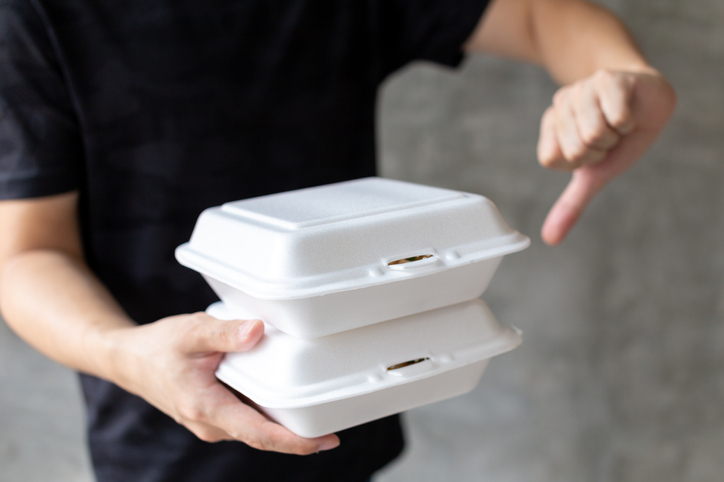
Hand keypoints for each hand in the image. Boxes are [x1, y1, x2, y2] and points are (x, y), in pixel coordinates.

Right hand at [107, 312, 339, 453]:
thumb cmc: (159, 346)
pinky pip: (246, 420)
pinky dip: (267, 415)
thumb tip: (257, 332)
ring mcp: (211, 423)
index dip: (295, 441)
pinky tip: (285, 400)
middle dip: (298, 436)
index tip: (325, 441)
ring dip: (283, 426)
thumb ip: (226, 332)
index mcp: (207, 407)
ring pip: (255, 429)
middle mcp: (211, 424)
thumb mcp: (192, 332)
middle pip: (263, 436)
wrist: (129, 361)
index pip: (259, 433)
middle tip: (335, 424)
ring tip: (318, 412)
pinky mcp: (212, 416)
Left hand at [537, 68, 675, 244]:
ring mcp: (580, 89)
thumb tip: (550, 239)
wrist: (650, 100)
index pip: (553, 160)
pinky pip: (615, 118)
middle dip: (601, 149)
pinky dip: (629, 122)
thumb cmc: (619, 137)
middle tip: (610, 135)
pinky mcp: (605, 79)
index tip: (594, 150)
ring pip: (593, 134)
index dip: (580, 163)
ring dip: (616, 134)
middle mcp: (560, 105)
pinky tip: (628, 110)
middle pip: (575, 149)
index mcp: (552, 126)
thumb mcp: (595, 174)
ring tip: (618, 123)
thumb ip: (571, 204)